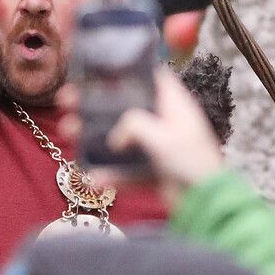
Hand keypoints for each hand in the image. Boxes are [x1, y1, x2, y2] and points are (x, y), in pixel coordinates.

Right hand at [75, 69, 223, 208]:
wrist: (205, 204)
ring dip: (94, 137)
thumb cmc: (192, 164)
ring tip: (69, 133)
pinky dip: (110, 174)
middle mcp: (165, 124)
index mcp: (174, 106)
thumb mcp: (162, 136)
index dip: (128, 71)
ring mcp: (157, 148)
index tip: (99, 69)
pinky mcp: (152, 173)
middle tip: (68, 100)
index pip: (152, 78)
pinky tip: (93, 178)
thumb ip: (134, 125)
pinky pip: (125, 171)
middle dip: (95, 104)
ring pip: (120, 139)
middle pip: (125, 107)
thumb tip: (115, 137)